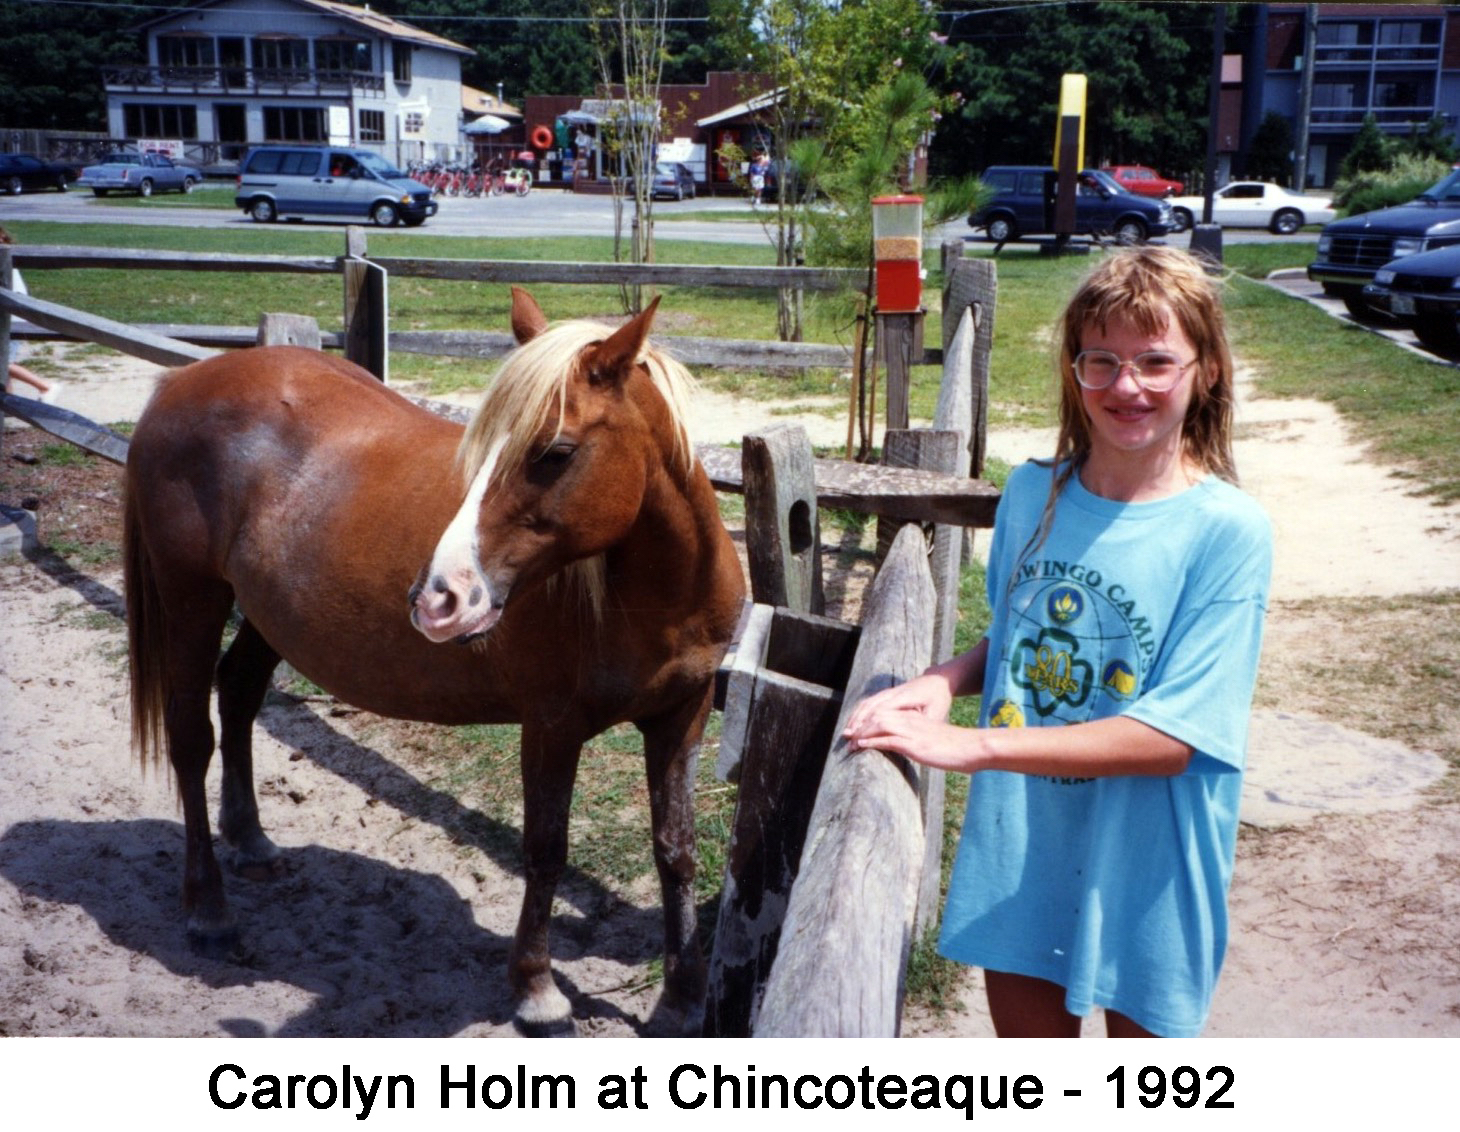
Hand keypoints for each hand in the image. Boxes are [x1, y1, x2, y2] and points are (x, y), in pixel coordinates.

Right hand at [841, 671, 953, 738]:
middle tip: (848, 739)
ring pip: (866, 703)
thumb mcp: (937, 713)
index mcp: (904, 697)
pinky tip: (854, 723)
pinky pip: (869, 702)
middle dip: (857, 723)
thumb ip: (921, 724)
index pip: (880, 712)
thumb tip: (910, 736)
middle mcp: (893, 692)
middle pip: (869, 707)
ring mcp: (888, 691)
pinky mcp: (887, 693)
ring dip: (855, 718)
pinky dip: (859, 712)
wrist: (938, 680)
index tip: (858, 738)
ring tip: (847, 733)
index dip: (867, 725)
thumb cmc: (939, 699)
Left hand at [844, 707, 983, 771]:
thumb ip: (917, 741)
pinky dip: (872, 741)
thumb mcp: (931, 741)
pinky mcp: (914, 744)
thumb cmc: (955, 747)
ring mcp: (912, 731)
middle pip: (877, 716)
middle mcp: (910, 721)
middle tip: (845, 738)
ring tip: (850, 743)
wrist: (972, 747)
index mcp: (913, 719)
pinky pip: (888, 739)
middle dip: (859, 726)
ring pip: (879, 725)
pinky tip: (862, 746)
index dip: (867, 722)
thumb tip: (906, 750)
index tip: (855, 732)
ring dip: (861, 734)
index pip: (884, 714)